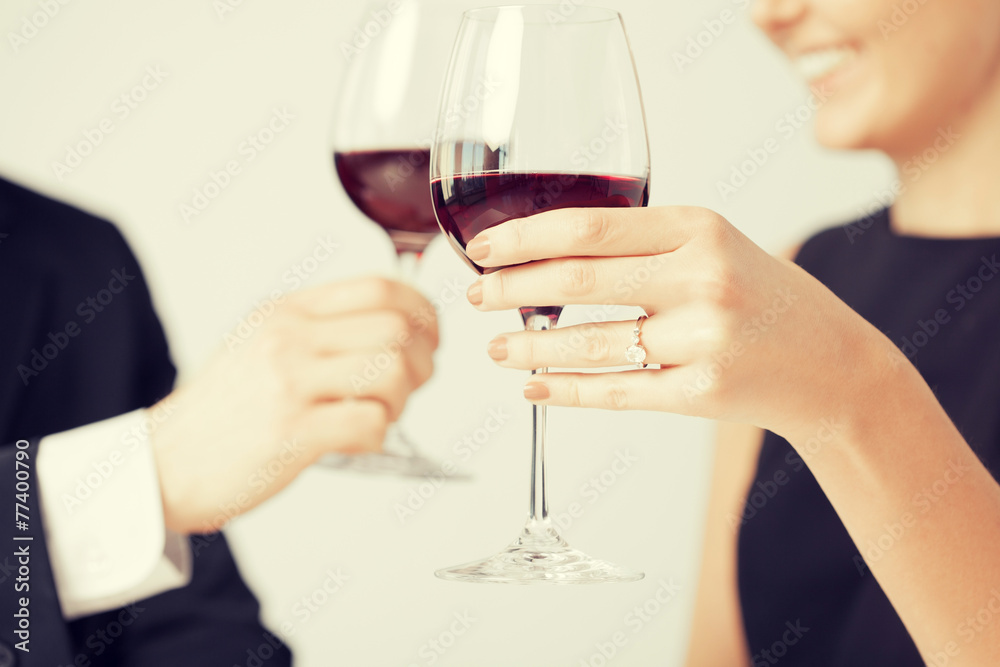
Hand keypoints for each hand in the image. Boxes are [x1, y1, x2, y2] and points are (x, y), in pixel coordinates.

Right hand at [150, 277, 437, 533]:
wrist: (166, 461)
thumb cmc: (224, 409)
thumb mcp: (263, 342)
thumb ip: (321, 327)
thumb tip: (398, 324)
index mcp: (288, 311)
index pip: (380, 288)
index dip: (422, 311)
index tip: (429, 336)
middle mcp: (289, 338)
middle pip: (396, 329)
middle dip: (422, 361)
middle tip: (411, 385)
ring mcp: (289, 383)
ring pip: (391, 372)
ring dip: (402, 399)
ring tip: (380, 413)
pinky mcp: (292, 432)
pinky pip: (371, 424)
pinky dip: (378, 435)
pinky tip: (358, 439)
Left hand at [465, 207, 895, 439]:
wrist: (831, 363)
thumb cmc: (760, 297)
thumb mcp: (714, 246)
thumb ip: (643, 243)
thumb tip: (545, 253)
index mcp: (699, 228)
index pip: (590, 226)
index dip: (525, 238)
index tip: (483, 248)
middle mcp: (702, 278)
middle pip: (580, 280)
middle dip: (513, 289)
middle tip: (476, 297)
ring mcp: (703, 339)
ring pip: (590, 343)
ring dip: (530, 347)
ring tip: (497, 349)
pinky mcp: (701, 393)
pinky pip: (615, 393)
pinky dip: (565, 391)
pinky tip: (535, 388)